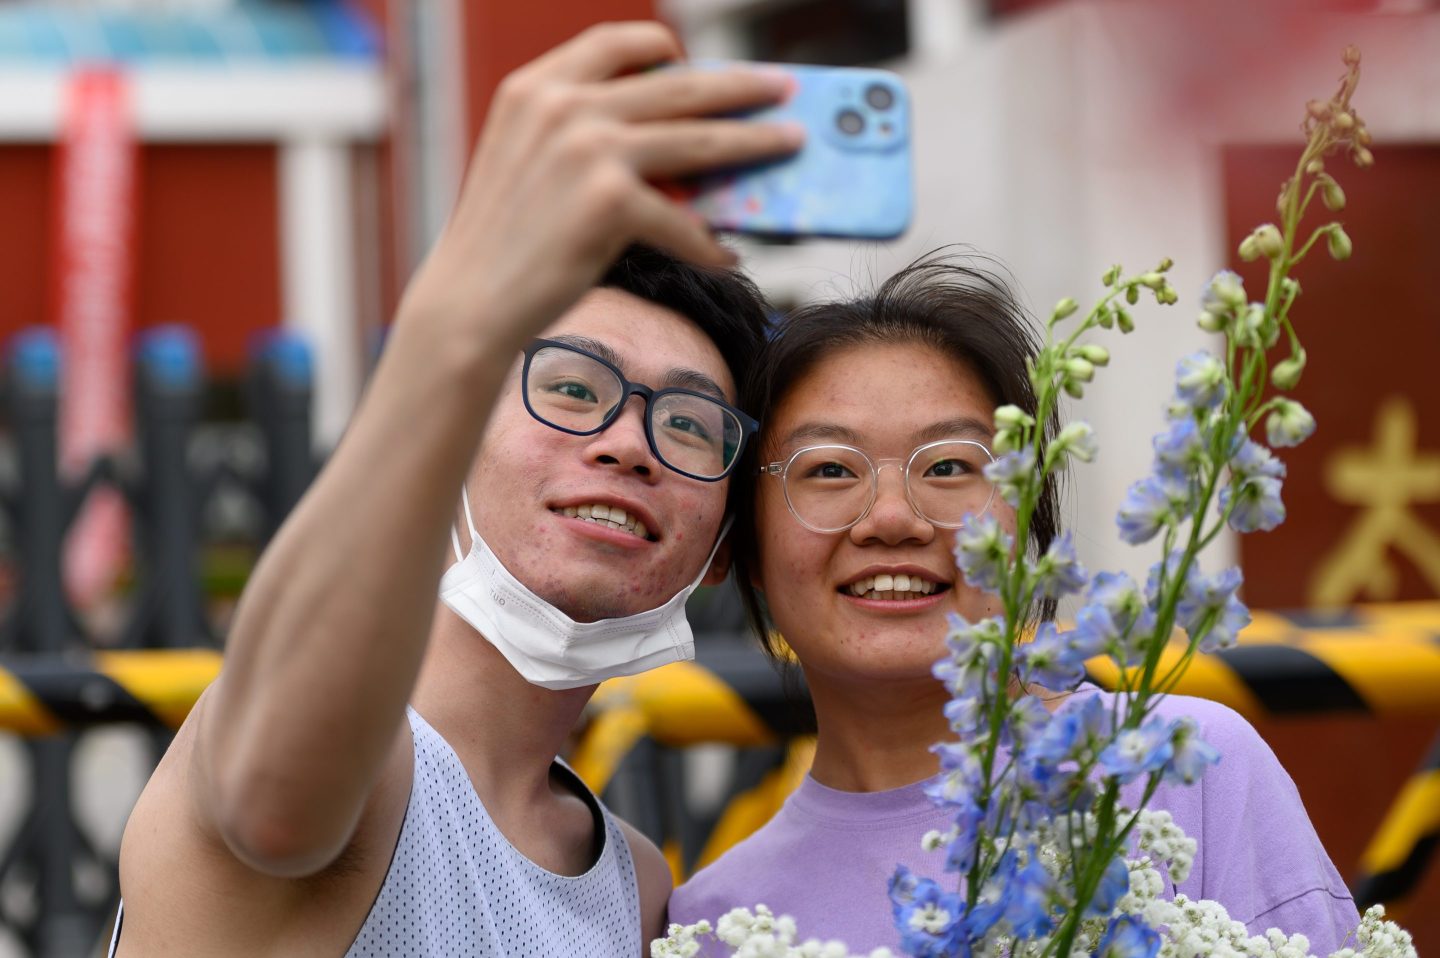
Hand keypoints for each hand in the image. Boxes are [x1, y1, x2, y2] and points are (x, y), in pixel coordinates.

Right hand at [398, 22, 800, 351]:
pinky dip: (710, 244)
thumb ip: (580, 137)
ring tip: (790, 143)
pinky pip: (684, 221)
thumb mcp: (529, 165)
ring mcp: (587, 150)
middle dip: (740, 85)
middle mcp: (562, 106)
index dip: (666, 48)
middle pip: (678, 85)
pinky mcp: (610, 203)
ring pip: (699, 139)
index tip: (699, 61)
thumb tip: (675, 149)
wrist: (467, 307)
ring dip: (755, 141)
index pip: (616, 42)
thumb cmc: (501, 247)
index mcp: (535, 87)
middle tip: (783, 87)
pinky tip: (727, 256)